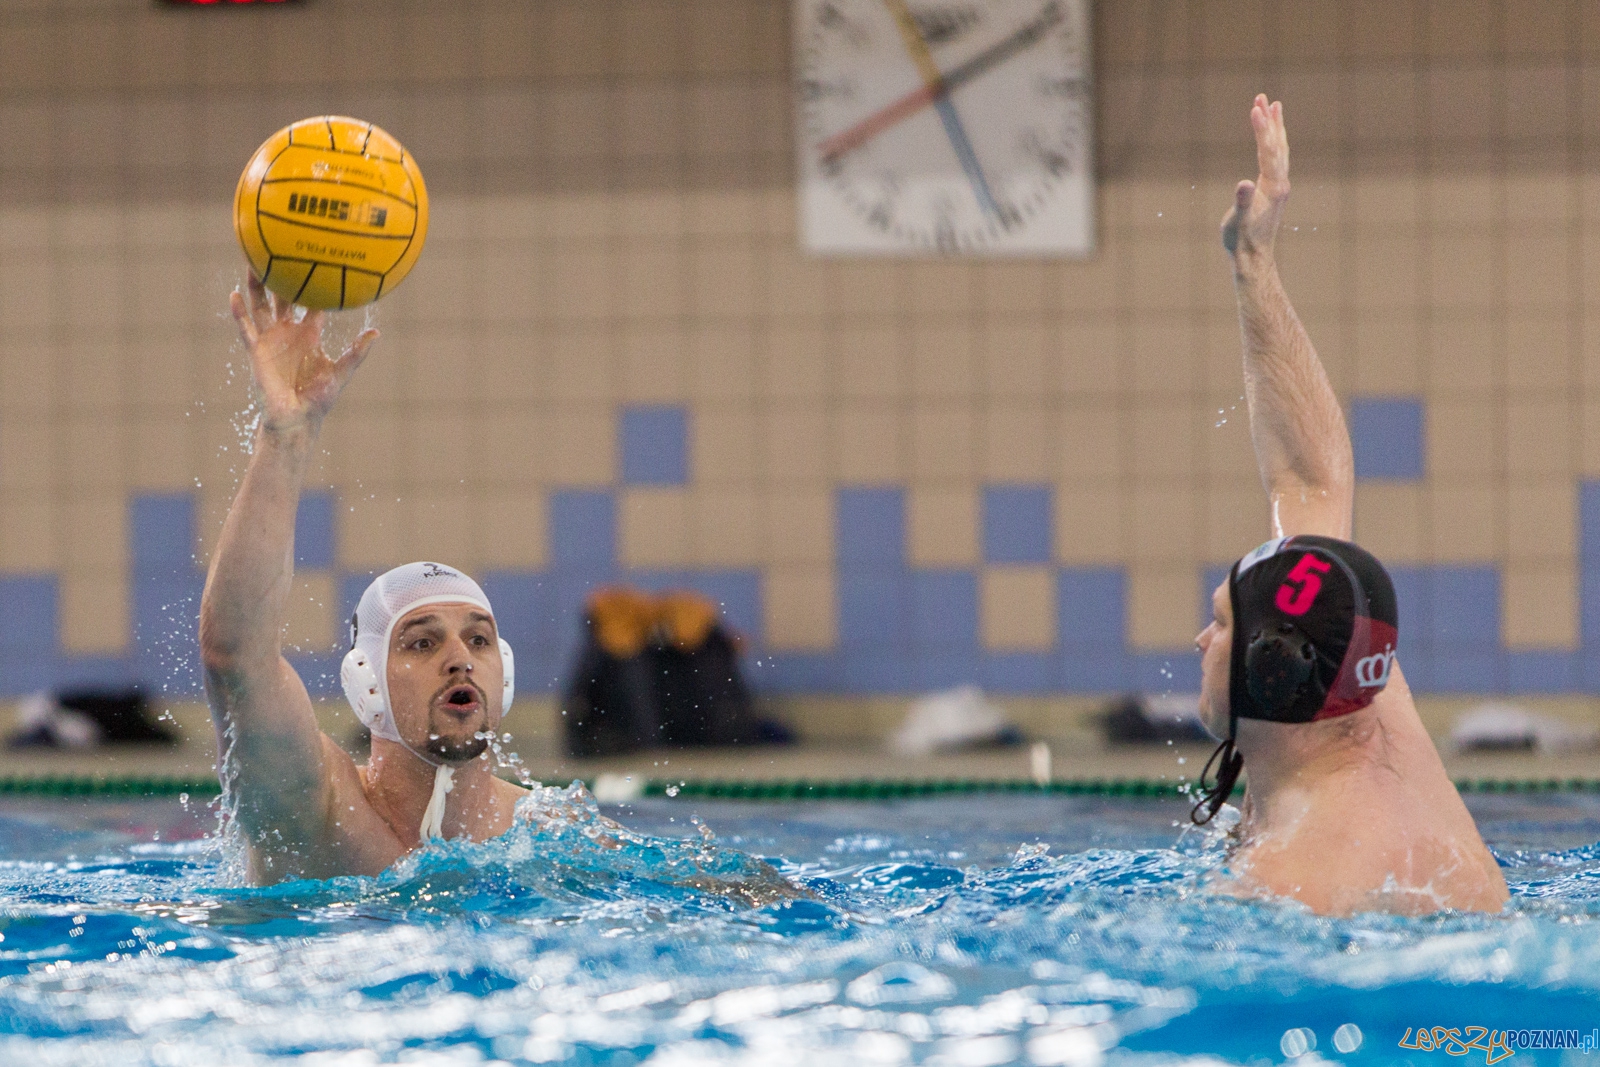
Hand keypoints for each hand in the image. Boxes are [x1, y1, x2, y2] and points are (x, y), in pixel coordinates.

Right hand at [229, 272, 377, 432]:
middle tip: (280, 249)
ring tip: (252, 261)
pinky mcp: (256, 351)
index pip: (312, 303)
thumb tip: (376, 332)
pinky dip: (239, 312)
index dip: (314, 284)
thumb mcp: (342, 372)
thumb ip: (356, 352)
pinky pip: (246, 328)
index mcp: (309, 334)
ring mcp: (270, 340)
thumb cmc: (320, 398)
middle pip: (282, 298)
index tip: (316, 260)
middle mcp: (288, 332)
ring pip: (260, 306)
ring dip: (256, 285)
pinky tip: (233, 295)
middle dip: (281, 276)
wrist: (297, 418)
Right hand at [1221, 94, 1289, 263]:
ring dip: (1274, 127)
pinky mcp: (1274, 190)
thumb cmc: (1240, 242)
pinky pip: (1276, 158)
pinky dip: (1273, 142)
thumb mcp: (1236, 222)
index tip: (1254, 108)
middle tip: (1261, 97)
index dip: (1261, 129)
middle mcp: (1280, 183)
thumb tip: (1243, 183)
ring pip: (1279, 149)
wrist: (1252, 259)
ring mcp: (1279, 186)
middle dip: (1269, 120)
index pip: (1267, 150)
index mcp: (1273, 187)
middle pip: (1277, 144)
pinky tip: (1270, 138)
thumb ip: (1240, 202)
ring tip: (1271, 106)